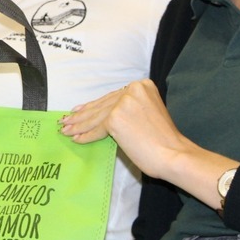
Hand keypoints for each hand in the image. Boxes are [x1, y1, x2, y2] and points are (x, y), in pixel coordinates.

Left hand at [61, 80, 239, 209]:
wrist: (173, 154)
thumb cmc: (164, 141)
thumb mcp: (148, 114)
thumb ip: (129, 109)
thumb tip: (105, 115)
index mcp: (143, 86)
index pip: (112, 97)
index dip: (94, 105)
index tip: (79, 109)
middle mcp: (132, 90)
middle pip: (102, 105)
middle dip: (83, 115)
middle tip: (67, 120)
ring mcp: (123, 103)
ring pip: (96, 116)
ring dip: (79, 125)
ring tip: (66, 130)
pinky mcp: (115, 118)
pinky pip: (97, 128)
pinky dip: (86, 135)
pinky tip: (76, 138)